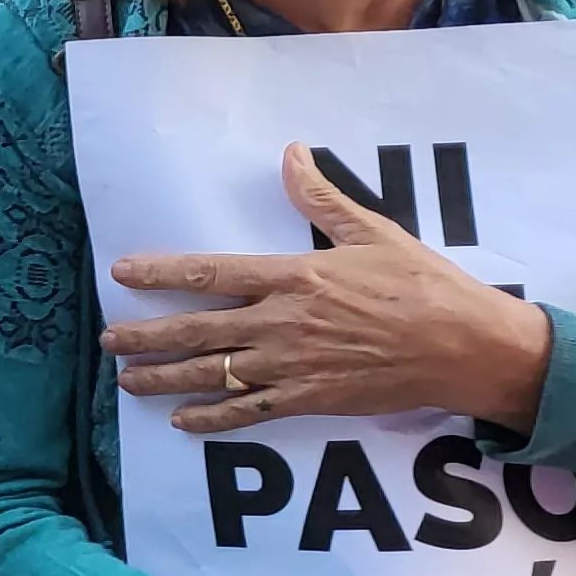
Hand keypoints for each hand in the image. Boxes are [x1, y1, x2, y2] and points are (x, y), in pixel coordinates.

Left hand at [104, 144, 552, 434]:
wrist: (468, 348)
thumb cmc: (424, 286)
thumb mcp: (374, 232)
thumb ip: (323, 198)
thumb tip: (292, 153)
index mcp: (295, 277)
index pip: (210, 273)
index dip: (160, 273)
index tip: (120, 273)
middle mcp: (283, 323)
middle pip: (196, 330)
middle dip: (145, 336)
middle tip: (107, 339)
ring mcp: (293, 366)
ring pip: (212, 375)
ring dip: (164, 378)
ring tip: (127, 380)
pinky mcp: (311, 399)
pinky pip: (248, 414)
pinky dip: (211, 420)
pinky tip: (182, 422)